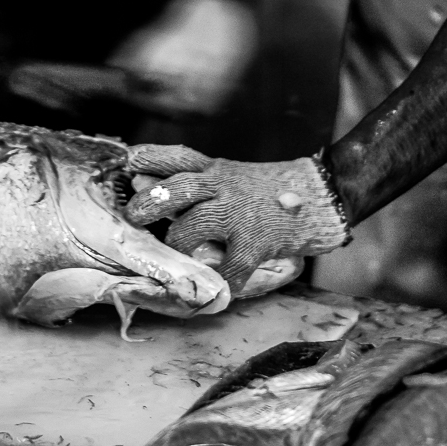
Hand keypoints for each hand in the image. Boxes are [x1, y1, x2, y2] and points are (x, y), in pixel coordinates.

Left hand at [124, 144, 349, 291]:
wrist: (322, 195)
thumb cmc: (270, 191)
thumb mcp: (231, 175)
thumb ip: (198, 183)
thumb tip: (148, 186)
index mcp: (214, 170)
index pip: (174, 157)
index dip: (146, 159)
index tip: (124, 165)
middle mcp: (222, 187)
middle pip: (174, 190)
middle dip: (147, 204)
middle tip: (132, 219)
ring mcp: (238, 215)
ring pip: (189, 229)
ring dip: (177, 247)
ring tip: (174, 258)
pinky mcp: (254, 243)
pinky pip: (228, 270)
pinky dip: (220, 283)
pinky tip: (218, 288)